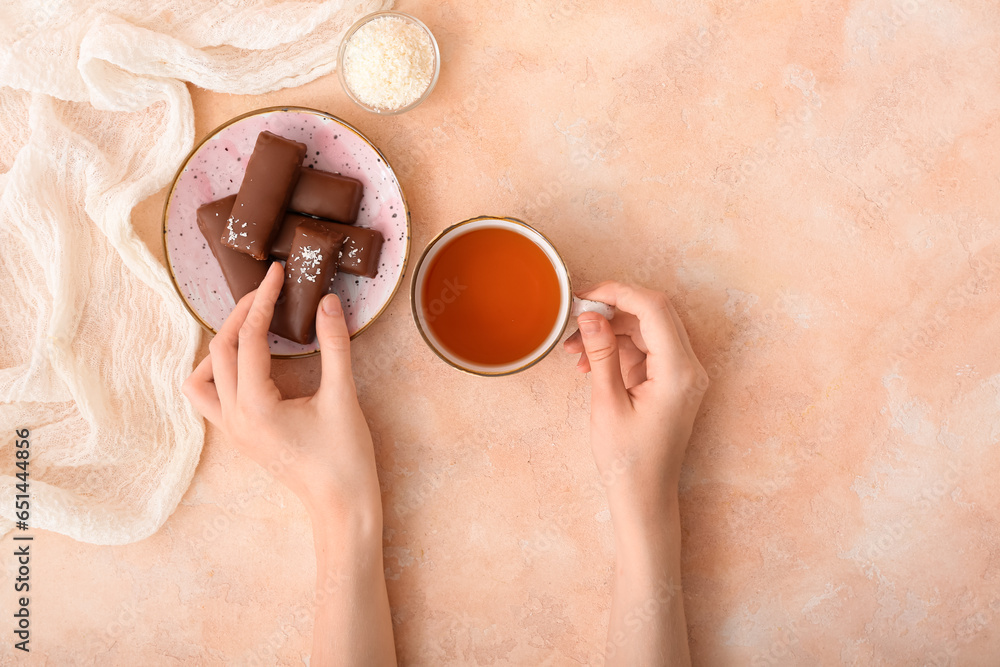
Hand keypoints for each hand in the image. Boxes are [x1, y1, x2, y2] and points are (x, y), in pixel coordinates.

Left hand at [182, 262, 379, 523]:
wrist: (342, 507)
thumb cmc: (345, 458)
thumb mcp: (343, 397)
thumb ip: (334, 345)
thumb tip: (327, 301)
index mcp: (255, 405)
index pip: (250, 338)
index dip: (263, 301)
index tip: (277, 274)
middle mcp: (234, 417)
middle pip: (220, 350)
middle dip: (242, 314)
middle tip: (269, 291)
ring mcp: (232, 430)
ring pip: (201, 377)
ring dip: (220, 346)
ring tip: (251, 328)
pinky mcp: (240, 437)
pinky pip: (210, 398)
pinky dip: (219, 373)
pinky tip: (249, 364)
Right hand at [564, 281, 707, 528]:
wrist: (644, 496)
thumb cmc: (627, 460)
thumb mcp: (607, 403)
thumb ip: (601, 353)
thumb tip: (590, 315)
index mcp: (679, 371)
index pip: (653, 309)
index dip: (618, 293)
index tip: (586, 295)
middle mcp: (689, 368)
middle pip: (655, 313)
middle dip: (614, 307)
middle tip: (578, 315)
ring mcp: (684, 375)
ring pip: (648, 329)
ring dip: (612, 330)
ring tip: (575, 347)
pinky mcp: (673, 382)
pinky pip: (647, 349)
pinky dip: (619, 348)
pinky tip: (589, 362)